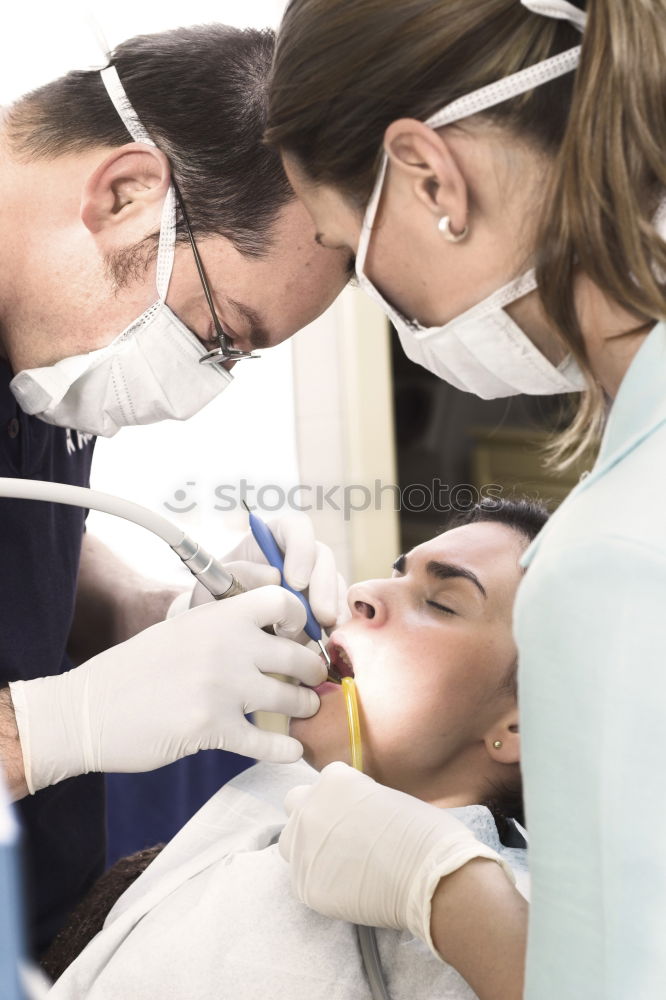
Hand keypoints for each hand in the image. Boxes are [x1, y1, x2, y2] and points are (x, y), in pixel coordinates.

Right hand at [9, 586, 326, 793]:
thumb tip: (270, 638)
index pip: (282, 599)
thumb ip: (223, 629)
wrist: (86, 710)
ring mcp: (221, 687)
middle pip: (297, 655)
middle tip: (313, 680)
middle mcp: (226, 645)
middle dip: (312, 671)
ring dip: (303, 708)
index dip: (299, 617)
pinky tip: (291, 752)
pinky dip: (284, 750)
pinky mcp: (211, 728)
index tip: (298, 635)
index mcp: (218, 616)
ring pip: (290, 698)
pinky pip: (266, 742)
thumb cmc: (134, 671)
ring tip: (304, 711)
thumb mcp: (180, 631)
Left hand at [178, 512, 347, 628]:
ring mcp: (312, 579)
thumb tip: (274, 576)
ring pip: (334, 582)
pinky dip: (337, 623)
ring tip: (325, 630)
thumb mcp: (215, 585)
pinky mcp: (320, 604)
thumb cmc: (213, 599)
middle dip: (324, 586)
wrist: (217, 630)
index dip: (301, 549)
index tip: (295, 582)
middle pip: (322, 556)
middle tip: (320, 615)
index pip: (295, 527)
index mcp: (270, 539)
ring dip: (333, 606)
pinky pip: (338, 608)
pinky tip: (331, 639)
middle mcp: (296, 555)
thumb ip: (238, 574)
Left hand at [279, 762, 514, 949]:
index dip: (340, 798)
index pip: (324, 782)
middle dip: (313, 814)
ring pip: (289, 842)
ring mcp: (303, 847)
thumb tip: (355, 811)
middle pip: (295, 804)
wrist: (430, 877)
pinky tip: (346, 887)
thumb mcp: (388, 796)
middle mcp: (310, 808)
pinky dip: (319, 882)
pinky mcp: (305, 885)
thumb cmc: (423, 833)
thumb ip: (359, 799)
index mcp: (334, 779)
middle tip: (340, 834)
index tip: (355, 813)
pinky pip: (302, 879)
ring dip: (307, 847)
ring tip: (339, 862)